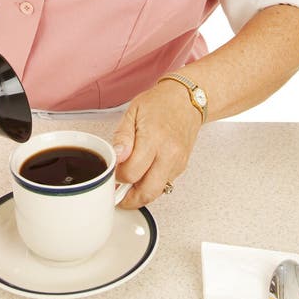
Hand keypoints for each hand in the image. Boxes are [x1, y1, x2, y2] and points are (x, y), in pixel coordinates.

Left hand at [112, 80, 202, 207]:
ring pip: (157, 192)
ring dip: (140, 194)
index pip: (132, 172)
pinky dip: (151, 185)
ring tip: (128, 184)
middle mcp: (169, 154)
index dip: (118, 176)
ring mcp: (178, 162)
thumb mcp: (133, 112)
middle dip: (129, 198)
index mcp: (153, 139)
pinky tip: (143, 175)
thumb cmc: (159, 103)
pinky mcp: (182, 167)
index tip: (113, 171)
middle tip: (117, 193)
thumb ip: (123, 136)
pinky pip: (164, 184)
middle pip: (148, 191)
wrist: (186, 100)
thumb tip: (117, 157)